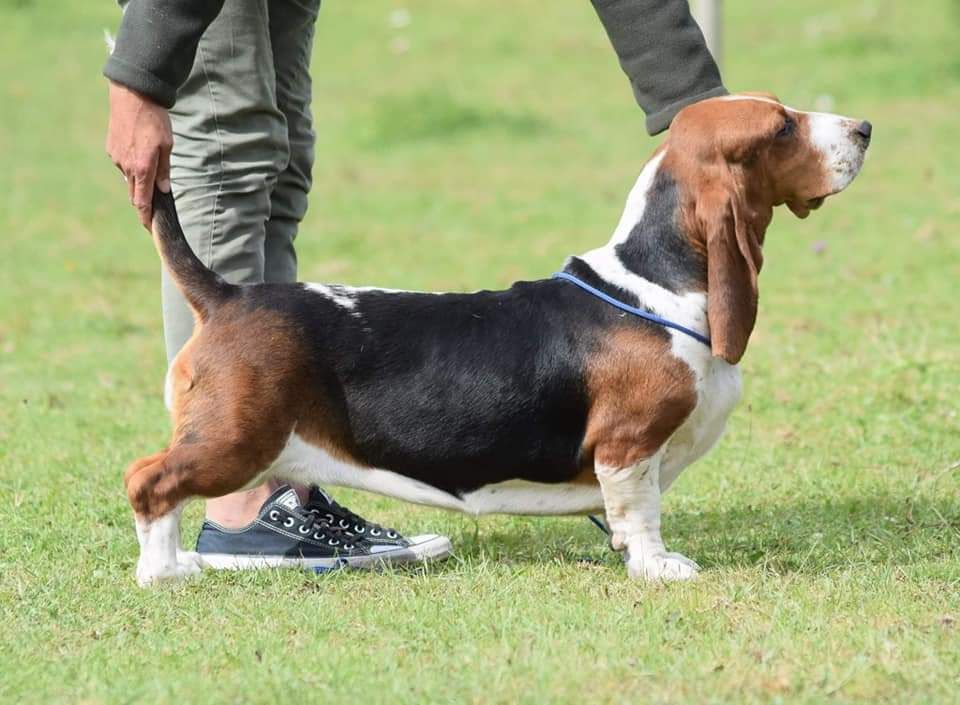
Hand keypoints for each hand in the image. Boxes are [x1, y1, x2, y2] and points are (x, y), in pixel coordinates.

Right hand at [105, 81, 172, 228]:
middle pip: (134, 193)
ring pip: (129, 178)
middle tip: (154, 206)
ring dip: (139, 179)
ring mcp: (116, 157)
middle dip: (143, 201)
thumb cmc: (155, 120)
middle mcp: (126, 166)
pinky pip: (123, 164)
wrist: (132, 96)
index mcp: (142, 168)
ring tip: (150, 167)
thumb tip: (164, 189)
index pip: (142, 201)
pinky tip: (139, 152)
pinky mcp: (111, 148)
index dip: (146, 217)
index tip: (149, 228)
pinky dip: (132, 165)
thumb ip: (164, 170)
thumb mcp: (167, 146)